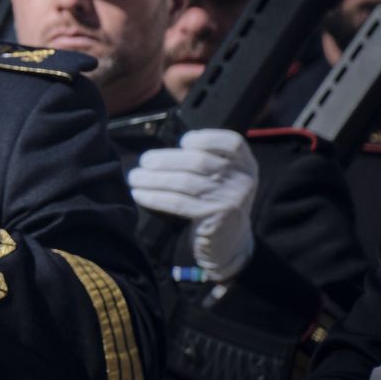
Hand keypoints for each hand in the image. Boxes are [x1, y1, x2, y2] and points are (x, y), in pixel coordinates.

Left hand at [128, 129, 256, 281]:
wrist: (230, 241)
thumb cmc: (216, 201)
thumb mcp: (223, 177)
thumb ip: (207, 159)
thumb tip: (163, 148)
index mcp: (246, 163)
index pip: (231, 142)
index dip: (205, 138)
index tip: (182, 142)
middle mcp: (243, 179)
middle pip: (199, 161)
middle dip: (165, 159)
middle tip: (143, 161)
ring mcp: (231, 199)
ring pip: (184, 182)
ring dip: (153, 179)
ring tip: (134, 177)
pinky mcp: (216, 217)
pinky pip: (178, 203)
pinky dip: (155, 197)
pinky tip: (139, 194)